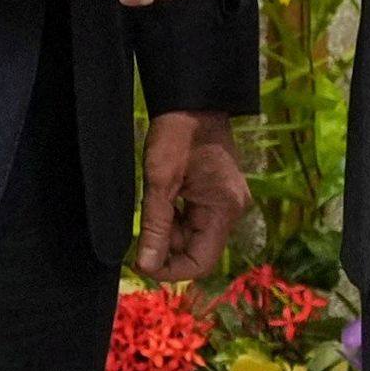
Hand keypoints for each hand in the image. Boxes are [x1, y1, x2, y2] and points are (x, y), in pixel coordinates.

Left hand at [137, 110, 248, 280]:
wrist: (191, 100)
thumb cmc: (177, 134)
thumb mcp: (160, 181)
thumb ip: (155, 226)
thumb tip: (145, 266)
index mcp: (224, 210)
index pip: (201, 263)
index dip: (170, 271)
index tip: (141, 264)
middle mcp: (231, 211)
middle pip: (197, 251)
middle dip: (166, 249)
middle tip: (138, 235)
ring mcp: (224, 203)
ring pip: (192, 237)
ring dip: (167, 233)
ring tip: (149, 209)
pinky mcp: (215, 195)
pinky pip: (194, 220)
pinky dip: (173, 219)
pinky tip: (159, 202)